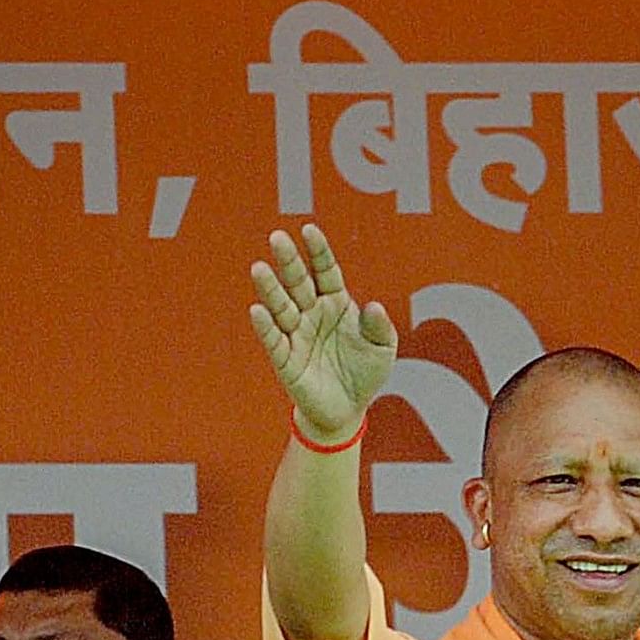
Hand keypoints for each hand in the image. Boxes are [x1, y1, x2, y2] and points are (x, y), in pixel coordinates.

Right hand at [248, 227, 398, 447]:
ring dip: (270, 288)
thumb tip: (373, 306)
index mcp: (336, 302)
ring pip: (282, 307)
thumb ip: (380, 326)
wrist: (347, 410)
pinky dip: (265, 326)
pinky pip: (274, 340)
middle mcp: (312, 313)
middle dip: (288, 260)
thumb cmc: (365, 373)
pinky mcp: (286, 360)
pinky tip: (257, 310)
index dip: (318, 251)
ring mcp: (297, 334)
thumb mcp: (382, 348)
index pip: (325, 270)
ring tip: (259, 268)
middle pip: (298, 282)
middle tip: (277, 237)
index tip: (308, 229)